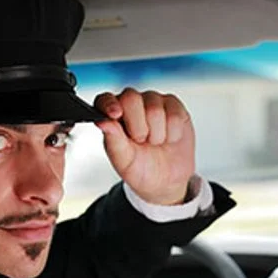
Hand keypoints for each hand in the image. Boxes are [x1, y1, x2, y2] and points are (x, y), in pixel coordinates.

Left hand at [94, 88, 195, 205]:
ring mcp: (153, 102)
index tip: (115, 115)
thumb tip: (103, 122)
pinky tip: (169, 138)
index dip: (109, 104)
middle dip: (138, 126)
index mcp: (112, 116)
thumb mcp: (123, 161)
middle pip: (131, 97)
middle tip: (141, 141)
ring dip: (157, 133)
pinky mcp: (174, 106)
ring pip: (154, 108)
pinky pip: (174, 114)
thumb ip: (113, 140)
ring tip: (155, 142)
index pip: (104, 99)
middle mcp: (131, 105)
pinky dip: (173, 132)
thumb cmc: (141, 168)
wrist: (166, 180)